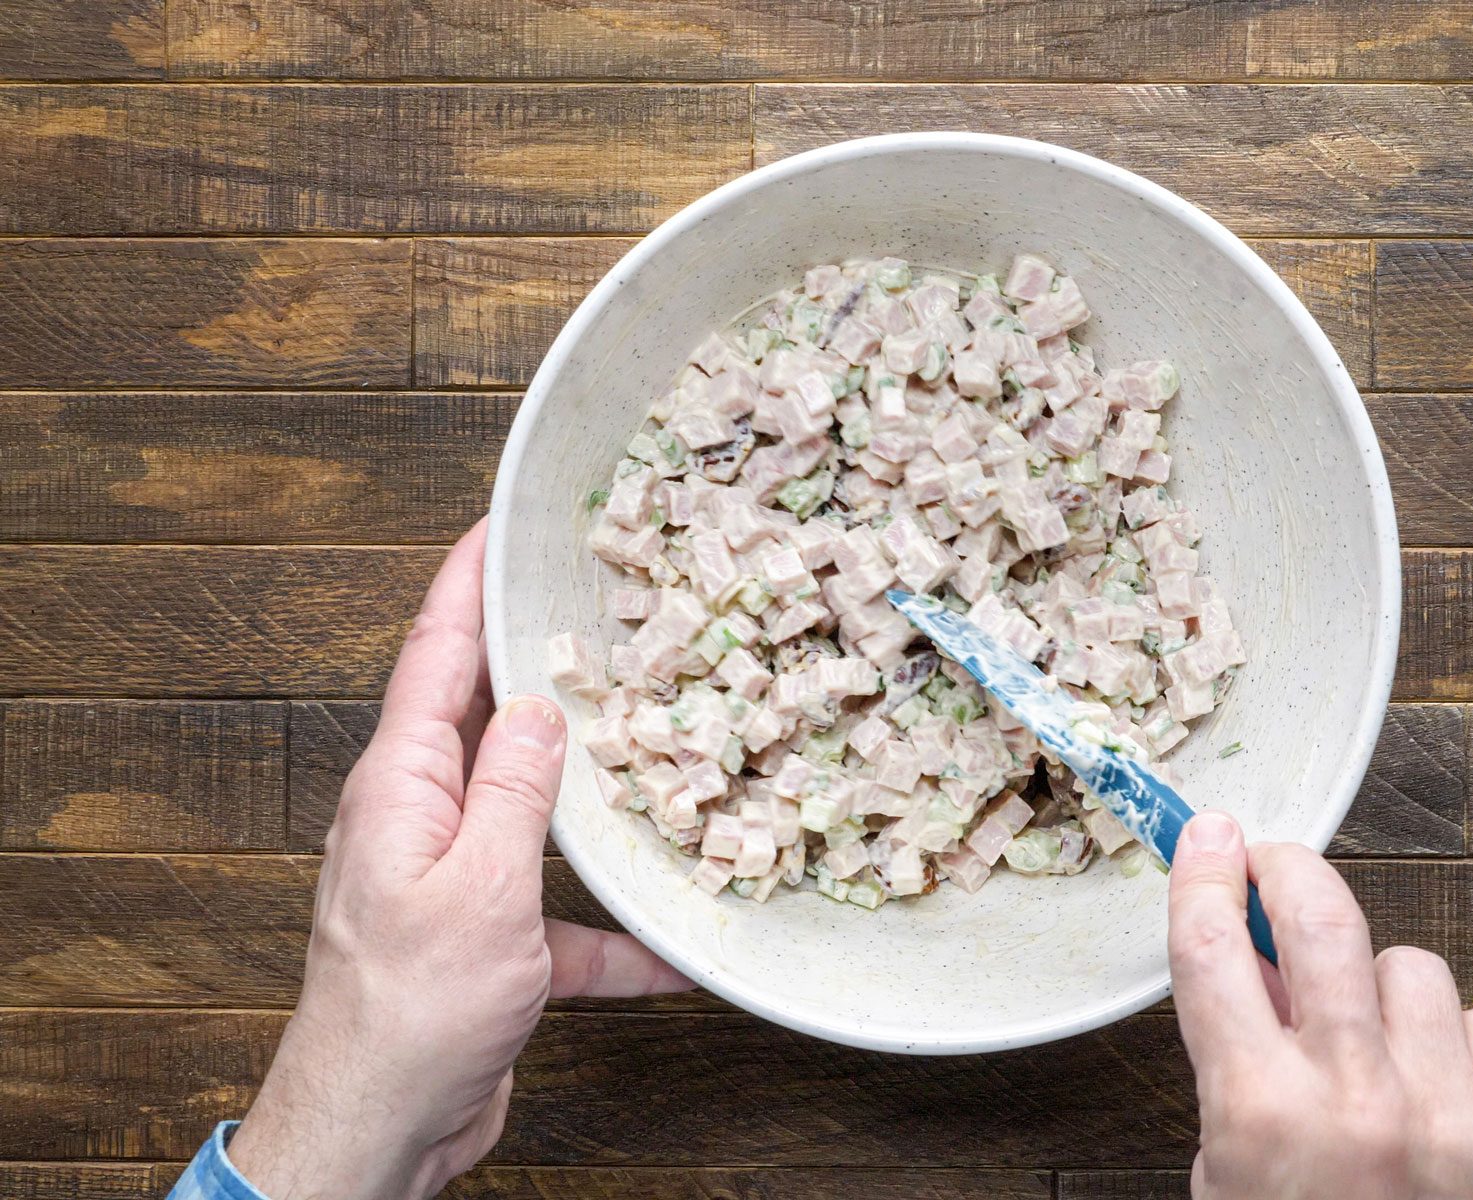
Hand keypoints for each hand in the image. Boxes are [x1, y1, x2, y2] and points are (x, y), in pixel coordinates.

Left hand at [229, 520, 690, 1199]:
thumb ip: (516, 790)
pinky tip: (675, 948)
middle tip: (597, 607)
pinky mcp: (487, 942)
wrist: (378, 1130)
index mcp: (403, 785)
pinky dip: (614, 931)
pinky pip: (562, 917)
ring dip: (591, 792)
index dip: (466, 580)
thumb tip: (541, 707)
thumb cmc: (410, 1013)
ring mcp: (454, 879)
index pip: (435, 653)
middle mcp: (422, 818)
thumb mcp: (481, 887)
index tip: (500, 522)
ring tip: (655, 745)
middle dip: (538, 662)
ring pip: (533, 810)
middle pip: (487, 718)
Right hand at [1168, 812, 1472, 1199]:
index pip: (1213, 950)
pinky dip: (1460, 1045)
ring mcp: (1454, 1113)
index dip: (1204, 876)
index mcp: (1264, 1117)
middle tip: (1277, 866)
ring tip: (1374, 1045)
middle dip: (1290, 870)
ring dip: (1381, 990)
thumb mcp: (1234, 1178)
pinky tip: (1440, 1090)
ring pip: (1412, 965)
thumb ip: (1241, 1067)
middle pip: (1323, 916)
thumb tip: (1262, 962)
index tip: (1209, 838)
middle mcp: (1361, 1102)